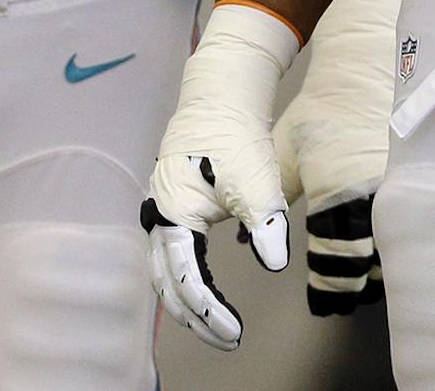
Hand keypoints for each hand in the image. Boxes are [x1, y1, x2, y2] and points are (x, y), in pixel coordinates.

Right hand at [142, 2, 298, 350]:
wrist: (221, 94)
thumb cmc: (236, 136)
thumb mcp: (257, 183)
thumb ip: (266, 227)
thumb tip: (274, 264)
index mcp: (173, 214)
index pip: (186, 279)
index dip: (209, 312)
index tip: (236, 333)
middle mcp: (160, 215)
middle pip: (168, 283)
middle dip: (195, 317)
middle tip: (227, 340)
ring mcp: (163, 208)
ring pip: (167, 270)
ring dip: (189, 301)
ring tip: (215, 324)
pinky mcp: (175, 203)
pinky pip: (175, 252)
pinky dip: (189, 277)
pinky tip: (212, 289)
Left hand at [273, 0, 400, 314]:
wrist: (368, 70)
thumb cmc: (322, 113)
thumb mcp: (285, 155)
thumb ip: (270, 199)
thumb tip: (247, 237)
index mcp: (333, 194)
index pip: (331, 260)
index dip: (326, 288)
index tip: (320, 303)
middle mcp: (369, 198)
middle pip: (366, 267)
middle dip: (353, 288)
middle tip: (343, 300)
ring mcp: (398, 190)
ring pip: (395, 252)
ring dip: (379, 271)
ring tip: (365, 283)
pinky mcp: (417, 181)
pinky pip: (413, 227)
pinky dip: (402, 246)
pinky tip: (392, 253)